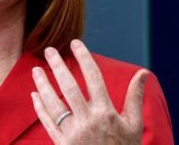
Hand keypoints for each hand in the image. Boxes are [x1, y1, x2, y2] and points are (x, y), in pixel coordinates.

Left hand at [31, 39, 147, 144]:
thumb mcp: (134, 125)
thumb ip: (135, 97)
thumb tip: (143, 72)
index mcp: (106, 113)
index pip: (94, 78)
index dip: (84, 58)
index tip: (76, 43)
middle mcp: (88, 121)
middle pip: (70, 87)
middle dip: (58, 66)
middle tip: (49, 50)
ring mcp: (73, 134)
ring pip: (54, 104)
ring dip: (43, 85)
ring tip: (36, 70)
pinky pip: (48, 123)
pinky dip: (40, 108)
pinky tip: (35, 95)